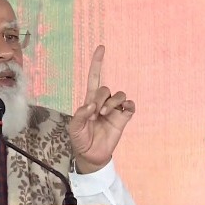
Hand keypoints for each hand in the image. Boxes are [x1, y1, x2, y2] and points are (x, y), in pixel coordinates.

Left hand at [68, 45, 134, 172]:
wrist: (91, 155)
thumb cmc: (80, 139)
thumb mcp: (74, 128)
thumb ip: (80, 115)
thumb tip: (91, 105)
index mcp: (89, 102)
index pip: (94, 78)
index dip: (97, 64)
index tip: (101, 48)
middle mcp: (103, 103)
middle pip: (106, 88)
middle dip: (101, 98)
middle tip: (95, 113)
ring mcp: (114, 110)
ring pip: (119, 95)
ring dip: (112, 102)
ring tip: (104, 114)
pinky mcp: (123, 119)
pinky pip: (130, 106)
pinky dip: (128, 105)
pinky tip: (123, 110)